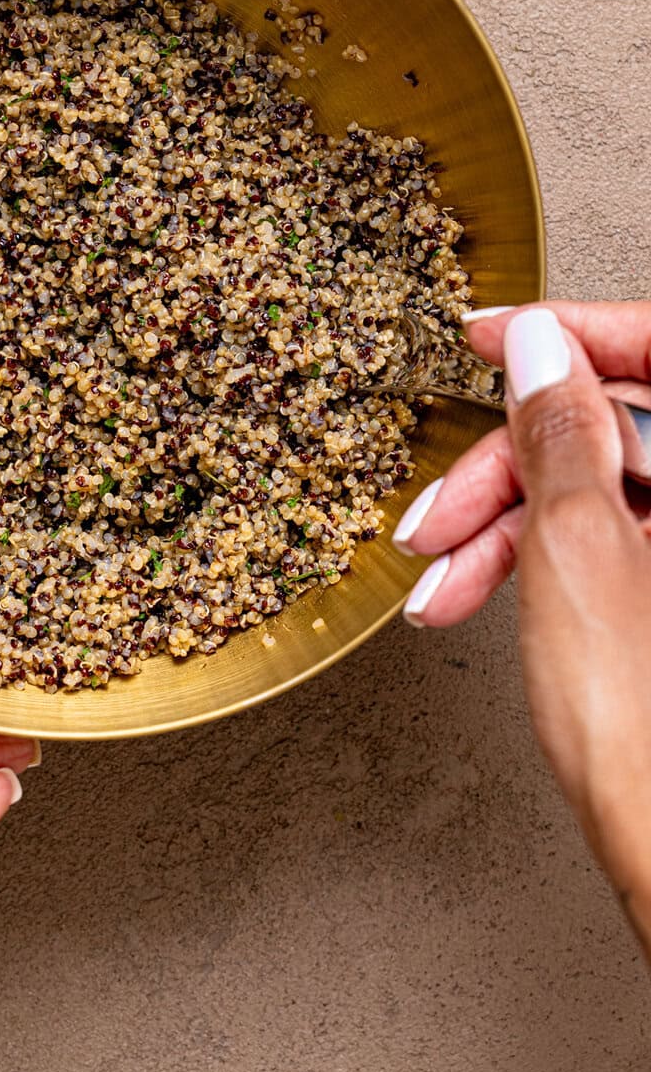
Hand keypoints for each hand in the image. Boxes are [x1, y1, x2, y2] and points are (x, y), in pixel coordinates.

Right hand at [389, 301, 650, 946]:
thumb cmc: (647, 738)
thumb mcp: (576, 553)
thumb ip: (557, 433)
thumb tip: (538, 348)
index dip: (566, 332)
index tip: (486, 337)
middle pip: (615, 426)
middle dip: (507, 467)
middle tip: (443, 510)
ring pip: (600, 490)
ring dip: (504, 527)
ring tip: (440, 579)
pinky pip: (608, 541)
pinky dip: (534, 562)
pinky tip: (478, 593)